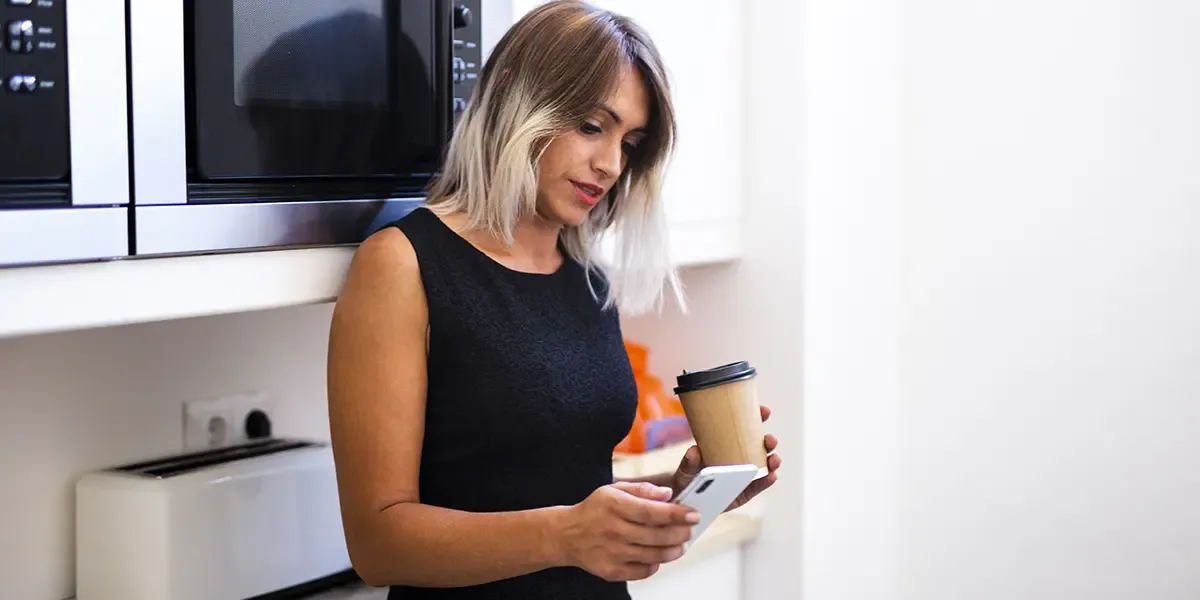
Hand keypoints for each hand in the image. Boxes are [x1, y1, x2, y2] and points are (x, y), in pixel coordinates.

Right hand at [556, 482, 699, 581]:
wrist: (566, 535)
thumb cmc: (594, 510)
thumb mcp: (613, 489)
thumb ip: (642, 490)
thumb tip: (668, 494)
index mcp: (614, 505)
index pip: (652, 512)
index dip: (677, 514)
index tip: (693, 514)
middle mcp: (613, 530)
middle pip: (657, 536)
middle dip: (680, 533)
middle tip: (690, 530)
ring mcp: (612, 553)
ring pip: (653, 556)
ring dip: (673, 551)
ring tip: (680, 544)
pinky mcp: (611, 571)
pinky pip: (642, 571)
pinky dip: (656, 564)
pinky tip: (658, 556)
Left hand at [672, 404, 781, 511]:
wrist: (688, 501)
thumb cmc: (687, 479)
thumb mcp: (685, 469)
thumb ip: (689, 463)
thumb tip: (693, 451)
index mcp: (726, 445)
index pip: (744, 427)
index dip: (756, 417)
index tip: (764, 411)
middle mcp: (739, 458)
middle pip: (759, 446)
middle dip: (768, 441)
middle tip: (769, 440)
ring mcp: (744, 475)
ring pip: (764, 465)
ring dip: (772, 461)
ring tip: (773, 460)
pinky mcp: (746, 492)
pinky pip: (759, 486)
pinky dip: (767, 481)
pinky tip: (772, 476)